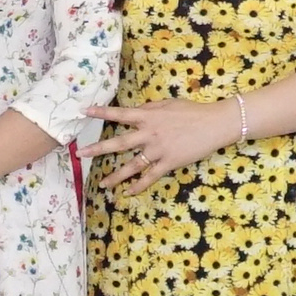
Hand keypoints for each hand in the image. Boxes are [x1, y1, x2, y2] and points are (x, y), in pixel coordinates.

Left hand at [93, 100, 244, 197]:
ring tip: (102, 184)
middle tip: (81, 154)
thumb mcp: (168, 104)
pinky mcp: (168, 163)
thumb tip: (136, 111)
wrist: (214, 124)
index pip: (119, 114)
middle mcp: (149, 134)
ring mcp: (158, 150)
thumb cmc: (192, 111)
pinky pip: (150, 177)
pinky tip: (128, 192)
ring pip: (132, 166)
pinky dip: (138, 186)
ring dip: (115, 176)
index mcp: (148, 116)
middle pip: (118, 143)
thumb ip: (149, 108)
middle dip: (98, 149)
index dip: (101, 112)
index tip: (83, 111)